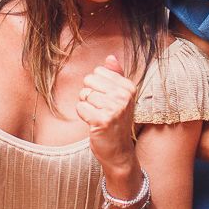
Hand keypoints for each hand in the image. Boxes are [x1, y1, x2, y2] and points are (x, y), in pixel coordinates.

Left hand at [77, 55, 137, 173]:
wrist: (119, 152)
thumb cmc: (116, 123)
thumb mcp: (120, 98)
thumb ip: (116, 76)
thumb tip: (110, 57)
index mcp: (128, 87)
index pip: (98, 72)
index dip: (97, 86)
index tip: (106, 100)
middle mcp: (123, 96)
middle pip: (89, 80)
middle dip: (89, 95)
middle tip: (100, 109)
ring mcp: (114, 108)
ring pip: (83, 94)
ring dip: (86, 107)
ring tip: (98, 117)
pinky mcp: (102, 120)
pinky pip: (80, 107)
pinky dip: (83, 116)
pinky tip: (93, 124)